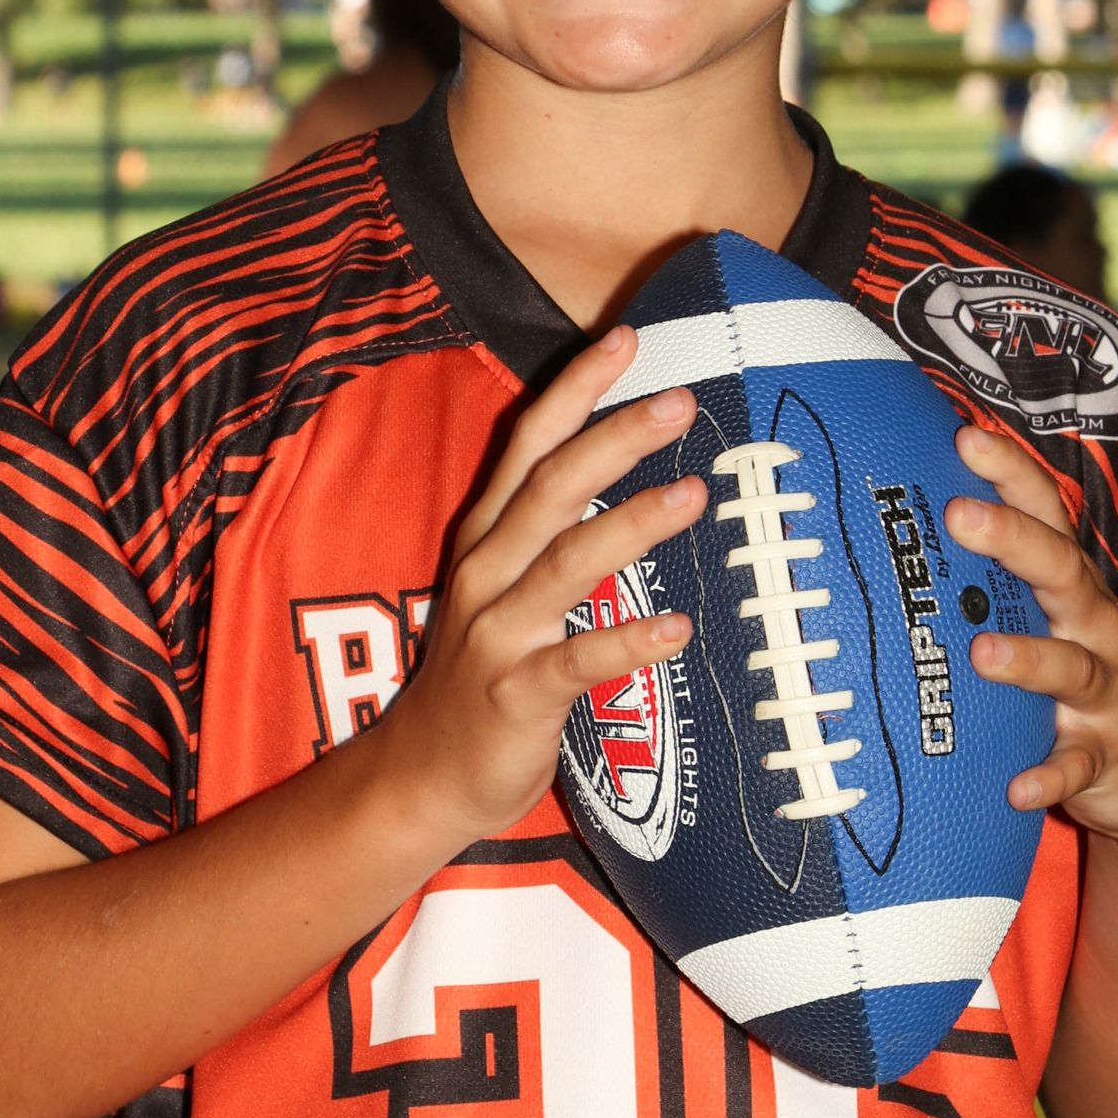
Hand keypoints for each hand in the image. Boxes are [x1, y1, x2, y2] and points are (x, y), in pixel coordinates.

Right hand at [381, 327, 702, 845]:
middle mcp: (487, 573)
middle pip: (549, 489)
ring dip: (630, 524)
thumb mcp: (503, 587)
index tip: (625, 339)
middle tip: (679, 401)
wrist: (422, 778)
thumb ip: (547, 530)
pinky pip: (576, 663)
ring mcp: (498, 635)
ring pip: (565, 563)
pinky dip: (626, 643)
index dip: (575, 390)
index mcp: (487, 539)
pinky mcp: (515, 696)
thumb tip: (620, 469)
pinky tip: (677, 628)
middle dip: (612, 439)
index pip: (528, 445)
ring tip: (695, 494)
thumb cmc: (482, 674)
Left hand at [943, 422, 1117, 855]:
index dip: (1012, 475)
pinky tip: (1017, 788)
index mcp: (1074, 593)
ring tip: (982, 653)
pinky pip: (1079, 767)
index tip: (965, 437)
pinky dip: (1051, 777)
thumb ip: (999, 587)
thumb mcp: (1056, 626)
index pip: (1048, 519)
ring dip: (1029, 660)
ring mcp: (1107, 695)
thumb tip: (903, 538)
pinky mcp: (1109, 758)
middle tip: (957, 515)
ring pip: (1073, 669)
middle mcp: (1094, 631)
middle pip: (1062, 574)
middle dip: (1014, 541)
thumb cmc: (1090, 684)